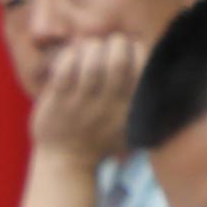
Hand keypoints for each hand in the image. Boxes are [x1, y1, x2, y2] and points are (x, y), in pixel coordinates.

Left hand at [27, 30, 141, 164]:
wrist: (67, 163)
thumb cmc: (100, 136)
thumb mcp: (130, 121)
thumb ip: (141, 96)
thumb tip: (147, 53)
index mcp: (131, 106)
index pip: (144, 66)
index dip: (136, 47)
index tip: (127, 46)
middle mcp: (110, 105)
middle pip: (118, 60)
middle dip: (114, 42)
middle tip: (107, 45)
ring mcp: (83, 104)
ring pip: (92, 62)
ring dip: (90, 47)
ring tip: (88, 50)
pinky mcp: (59, 102)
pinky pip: (65, 70)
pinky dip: (69, 56)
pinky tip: (70, 57)